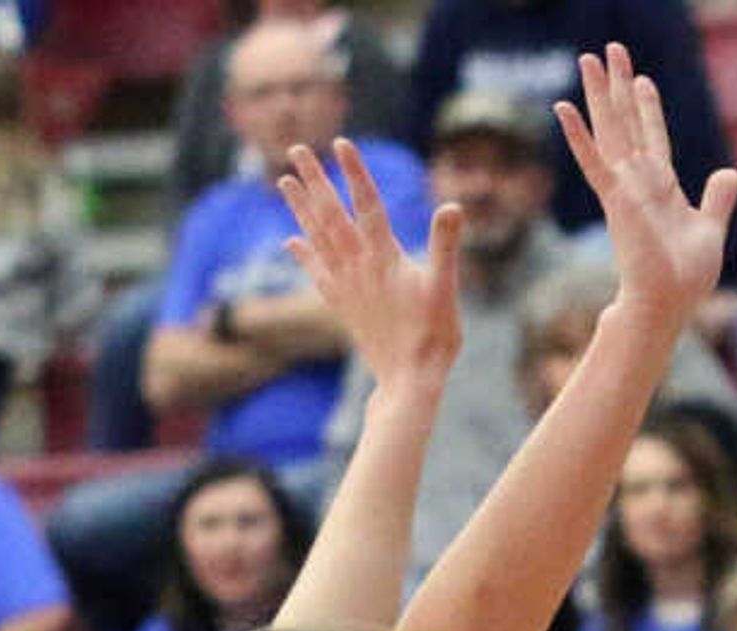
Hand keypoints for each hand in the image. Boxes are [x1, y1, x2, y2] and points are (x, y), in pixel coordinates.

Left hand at [279, 131, 462, 396]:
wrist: (408, 381)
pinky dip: (304, 254)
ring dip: (301, 209)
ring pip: (318, 239)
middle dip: (315, 180)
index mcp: (385, 259)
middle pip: (332, 215)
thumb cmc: (434, 338)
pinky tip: (291, 241)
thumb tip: (453, 207)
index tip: (341, 143)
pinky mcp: (343, 306)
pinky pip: (317, 273)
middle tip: (297, 149)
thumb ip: (446, 246)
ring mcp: (347, 287)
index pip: (367, 205)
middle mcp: (359, 268)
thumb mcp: (446, 289)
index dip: (355, 172)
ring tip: (284, 182)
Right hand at [556, 45, 736, 334]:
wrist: (668, 305)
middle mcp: (639, 182)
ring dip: (598, 94)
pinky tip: (563, 107)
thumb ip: (717, 199)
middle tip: (611, 49)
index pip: (653, 137)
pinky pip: (593, 162)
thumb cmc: (685, 278)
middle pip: (627, 123)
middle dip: (618, 86)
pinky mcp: (616, 200)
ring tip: (587, 58)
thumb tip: (729, 172)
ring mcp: (625, 188)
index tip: (642, 79)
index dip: (648, 108)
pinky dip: (578, 135)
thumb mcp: (710, 229)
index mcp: (661, 187)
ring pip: (609, 130)